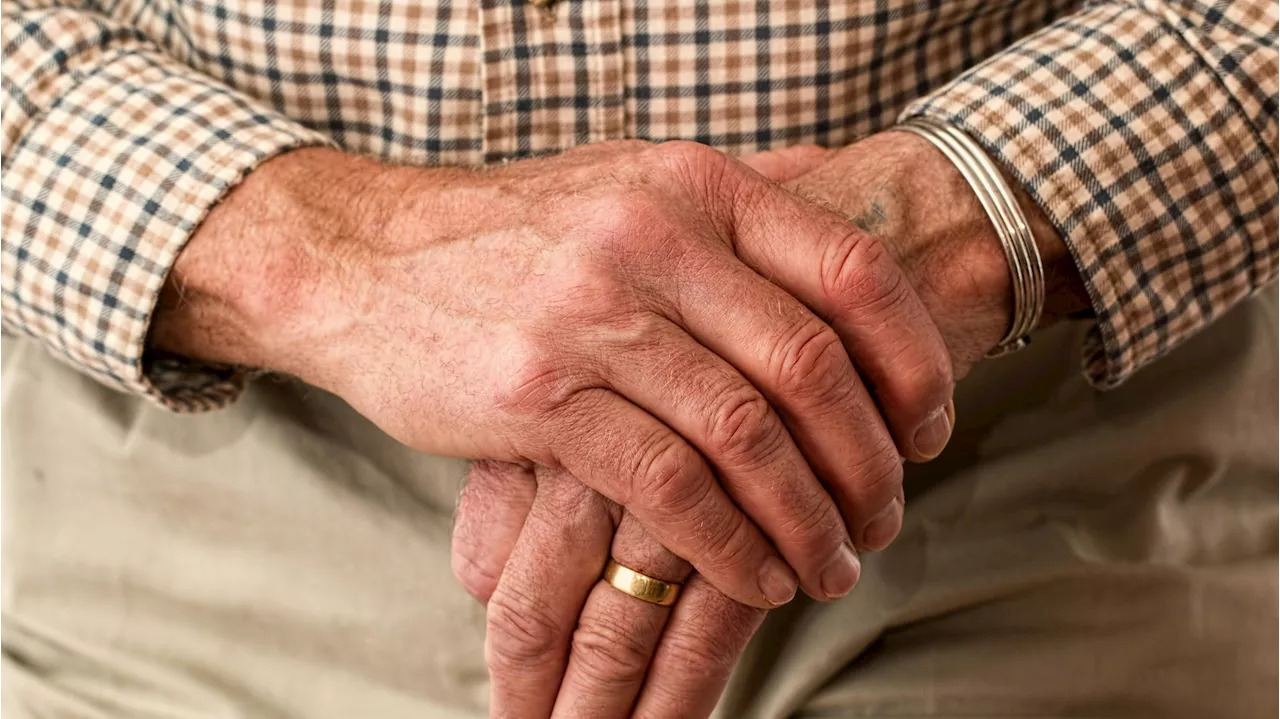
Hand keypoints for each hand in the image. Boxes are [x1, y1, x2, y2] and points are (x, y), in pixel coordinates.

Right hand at [452, 135, 1093, 718]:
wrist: (365, 259)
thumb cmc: (515, 235)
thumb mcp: (627, 178)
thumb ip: (733, 189)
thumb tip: (839, 184)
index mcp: (693, 184)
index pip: (849, 268)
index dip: (913, 358)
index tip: (930, 427)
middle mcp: (651, 237)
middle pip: (808, 363)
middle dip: (866, 459)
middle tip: (883, 516)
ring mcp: (592, 315)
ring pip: (744, 434)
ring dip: (805, 517)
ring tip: (830, 564)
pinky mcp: (540, 396)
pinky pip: (667, 484)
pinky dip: (728, 543)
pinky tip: (755, 575)